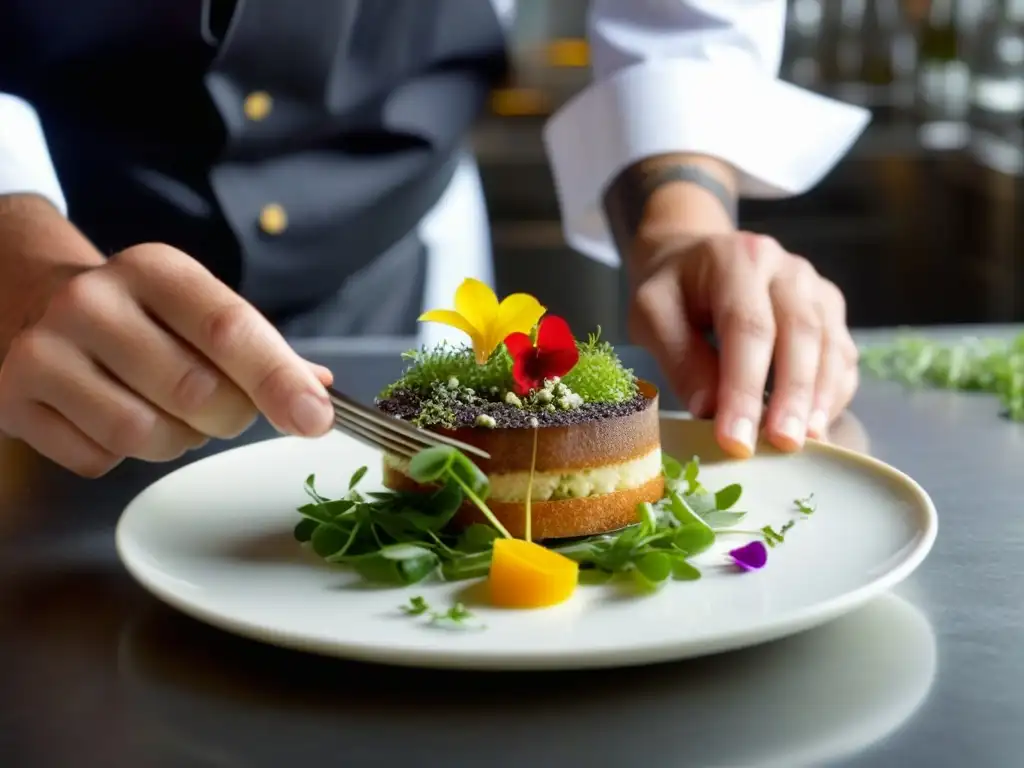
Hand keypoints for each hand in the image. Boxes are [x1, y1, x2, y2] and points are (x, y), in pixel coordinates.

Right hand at [0, 243, 334, 476]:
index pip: (229, 328)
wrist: (24, 302)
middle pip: (196, 392)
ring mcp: (44, 351)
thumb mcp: (193, 307)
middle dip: (228, 416)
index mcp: (154, 269)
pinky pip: (98, 460)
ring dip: (175, 440)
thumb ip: (260, 347)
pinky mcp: (14, 401)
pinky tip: (108, 416)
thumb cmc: (135, 314)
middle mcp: (93, 301)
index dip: (278, 380)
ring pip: (146, 435)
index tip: (315, 418)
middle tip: (220, 407)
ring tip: (162, 410)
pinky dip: (120, 454)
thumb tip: (319, 388)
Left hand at [628, 232, 858, 456]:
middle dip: (792, 396)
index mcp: (738, 261)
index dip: (744, 387)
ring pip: (831, 344)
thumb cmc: (672, 291)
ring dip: (821, 398)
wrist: (695, 259)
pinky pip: (843, 354)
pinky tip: (817, 425)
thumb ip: (678, 356)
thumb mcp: (652, 313)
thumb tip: (709, 409)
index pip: (748, 328)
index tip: (735, 439)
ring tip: (807, 442)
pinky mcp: (830, 311)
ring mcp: (815, 288)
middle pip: (800, 333)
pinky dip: (835, 393)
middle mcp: (786, 268)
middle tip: (783, 445)